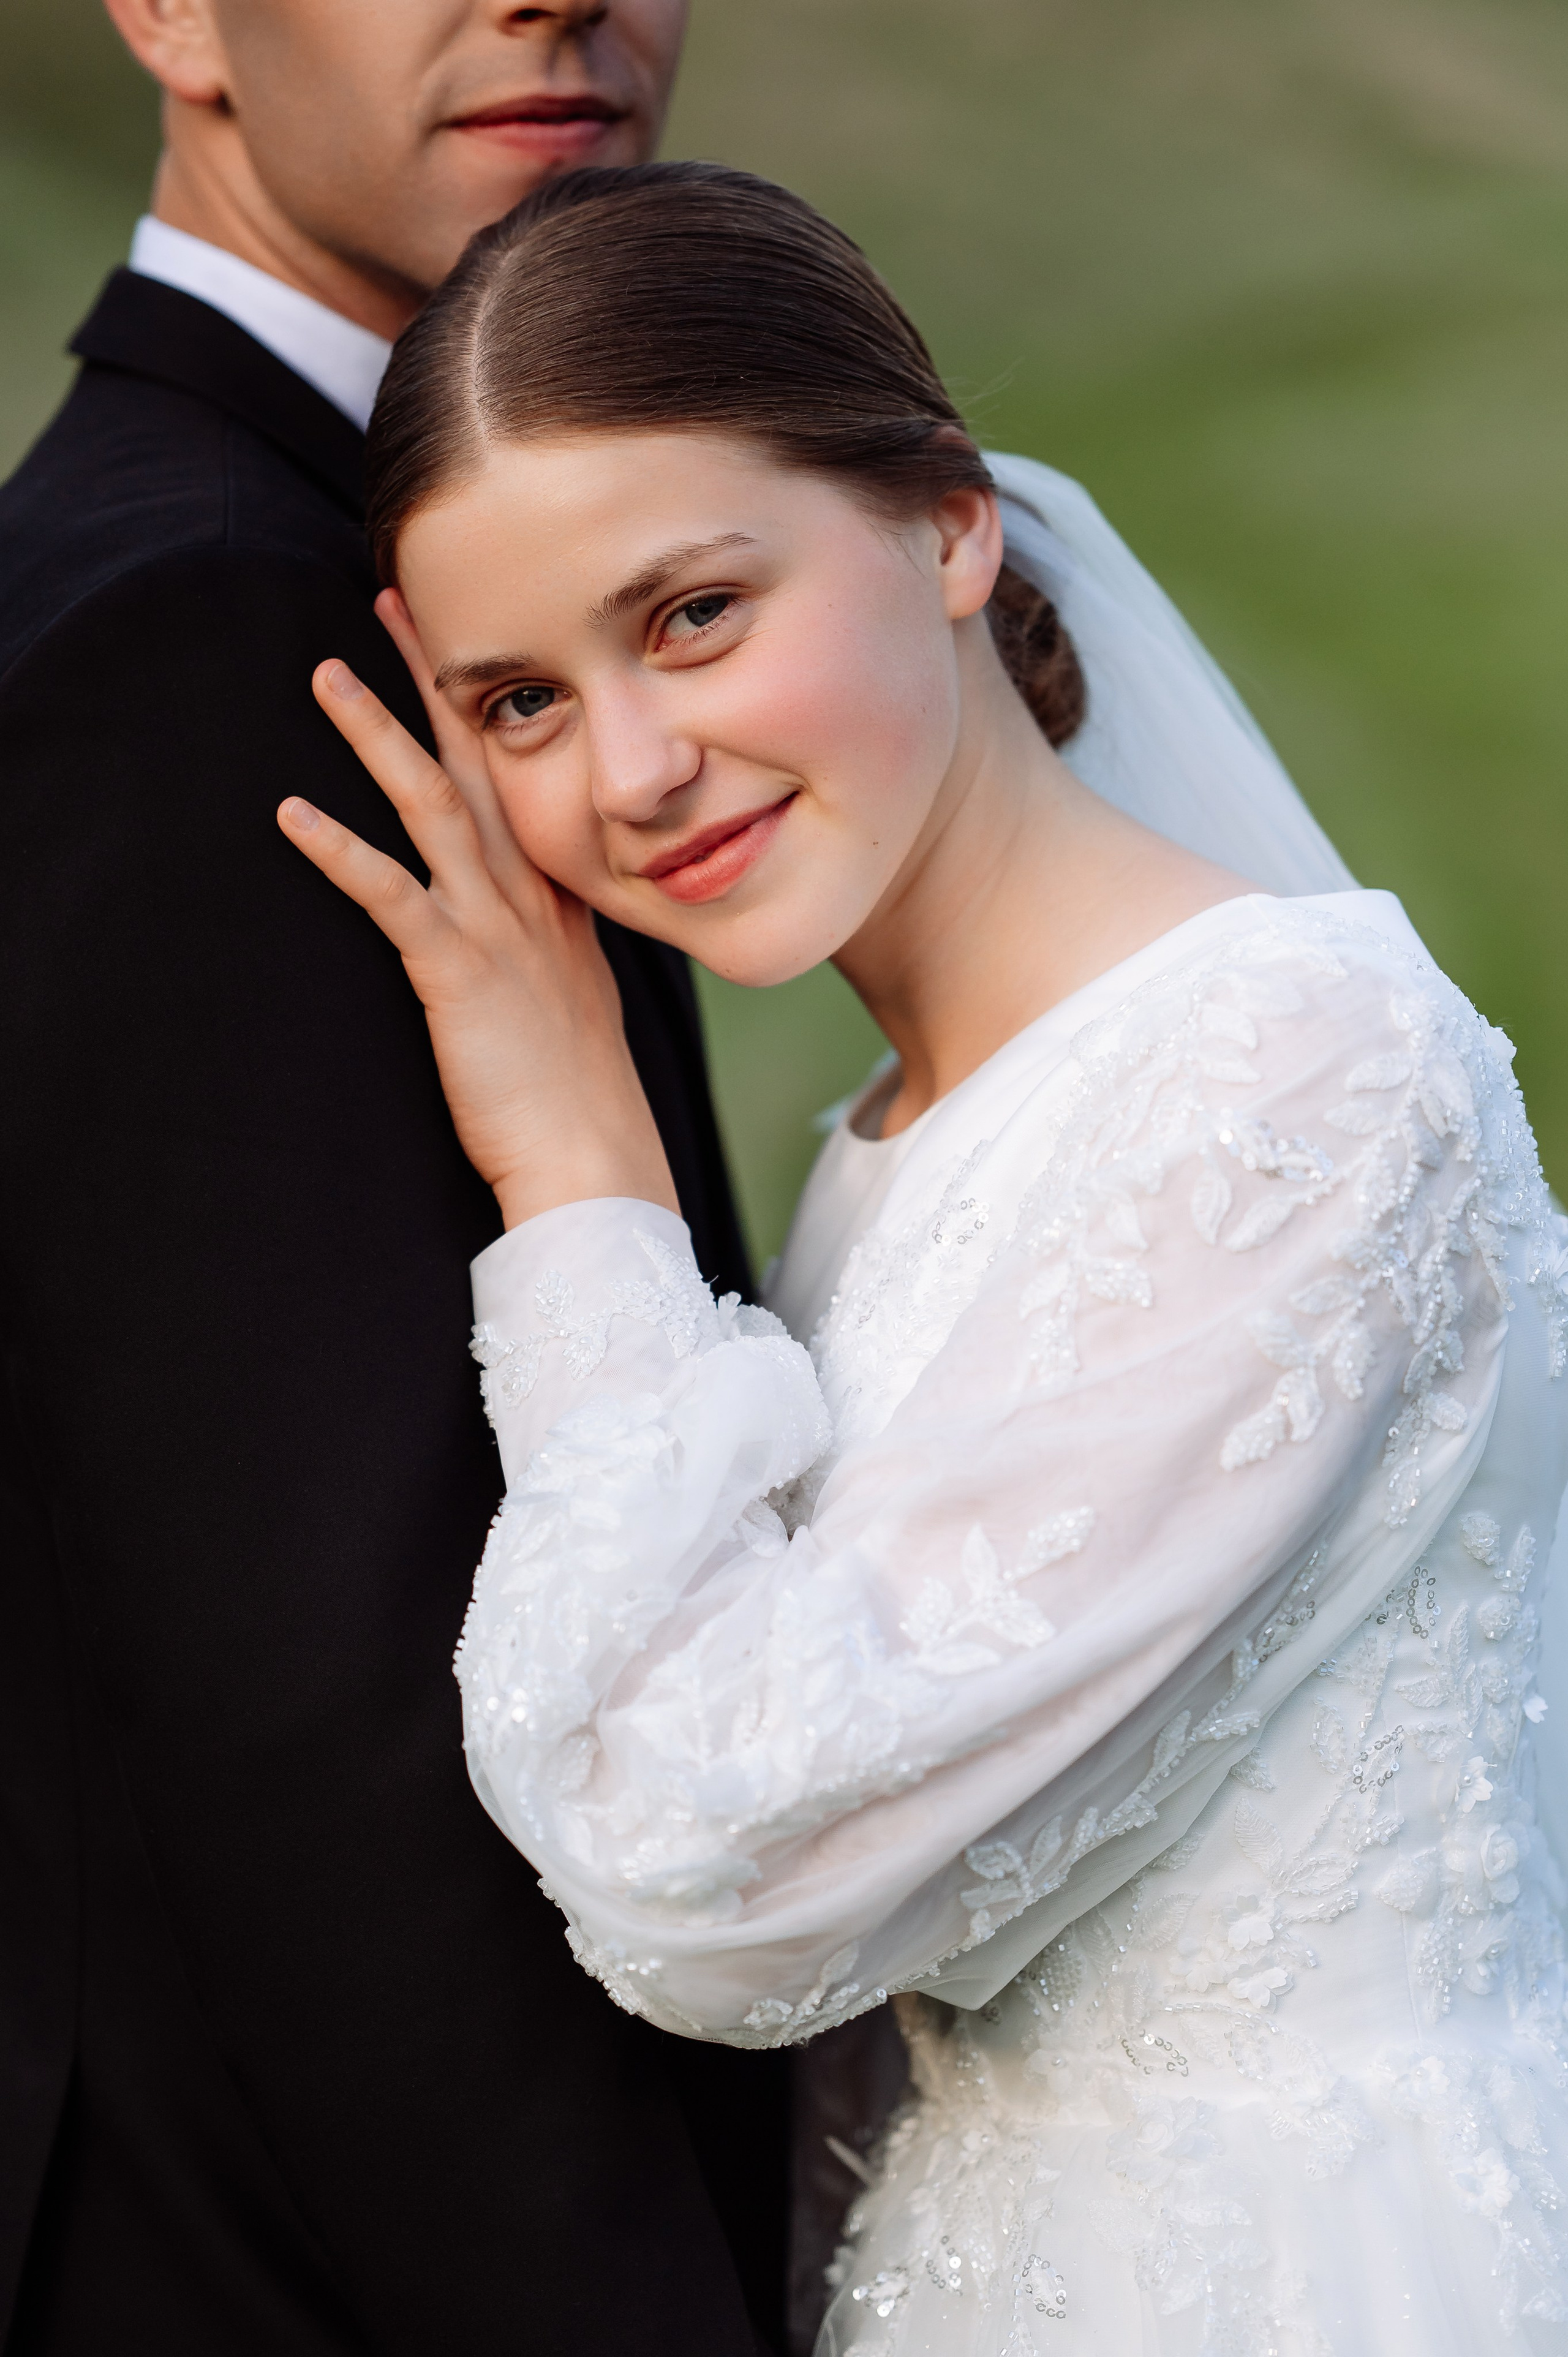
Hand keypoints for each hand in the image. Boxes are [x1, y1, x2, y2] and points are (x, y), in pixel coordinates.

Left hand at [277, 649, 676, 1230]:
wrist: (597, 1162)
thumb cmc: (581, 1105)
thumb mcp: (578, 1010)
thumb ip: (556, 957)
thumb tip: (539, 941)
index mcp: (561, 904)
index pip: (520, 786)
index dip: (488, 713)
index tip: (460, 652)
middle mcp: (532, 900)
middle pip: (479, 766)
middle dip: (437, 682)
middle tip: (394, 605)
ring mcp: (499, 930)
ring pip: (434, 807)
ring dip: (377, 736)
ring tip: (326, 675)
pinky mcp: (459, 972)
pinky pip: (393, 895)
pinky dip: (340, 850)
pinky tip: (292, 813)